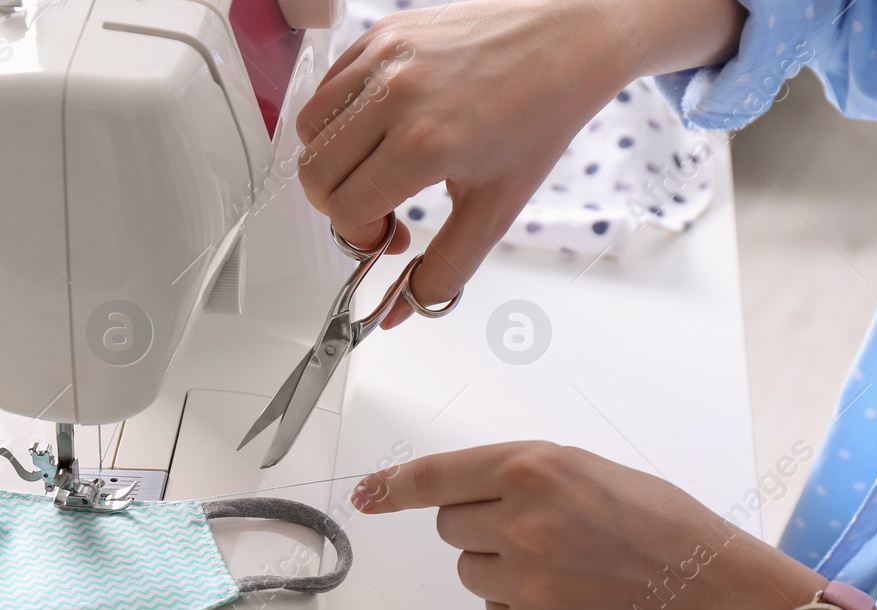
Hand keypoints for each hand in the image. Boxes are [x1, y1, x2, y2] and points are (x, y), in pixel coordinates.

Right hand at [296, 0, 744, 327]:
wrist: (566, 39)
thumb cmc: (539, 116)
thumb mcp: (496, 210)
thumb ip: (445, 270)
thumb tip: (401, 309)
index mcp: (425, 144)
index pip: (343, 209)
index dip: (361, 236)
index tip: (392, 235)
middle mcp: (395, 96)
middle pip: (314, 173)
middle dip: (340, 206)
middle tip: (381, 209)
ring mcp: (383, 58)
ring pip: (310, 128)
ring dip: (333, 162)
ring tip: (378, 166)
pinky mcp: (380, 33)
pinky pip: (327, 87)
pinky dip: (340, 119)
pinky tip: (382, 130)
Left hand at [353, 442, 876, 609]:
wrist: (713, 596)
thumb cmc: (663, 525)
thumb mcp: (590, 471)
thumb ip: (522, 477)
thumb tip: (452, 494)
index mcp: (535, 470)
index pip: (437, 476)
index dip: (394, 486)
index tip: (366, 494)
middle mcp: (520, 524)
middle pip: (449, 526)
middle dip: (480, 525)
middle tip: (539, 531)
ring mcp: (523, 584)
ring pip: (470, 572)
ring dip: (501, 568)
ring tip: (566, 568)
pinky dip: (520, 608)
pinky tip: (571, 601)